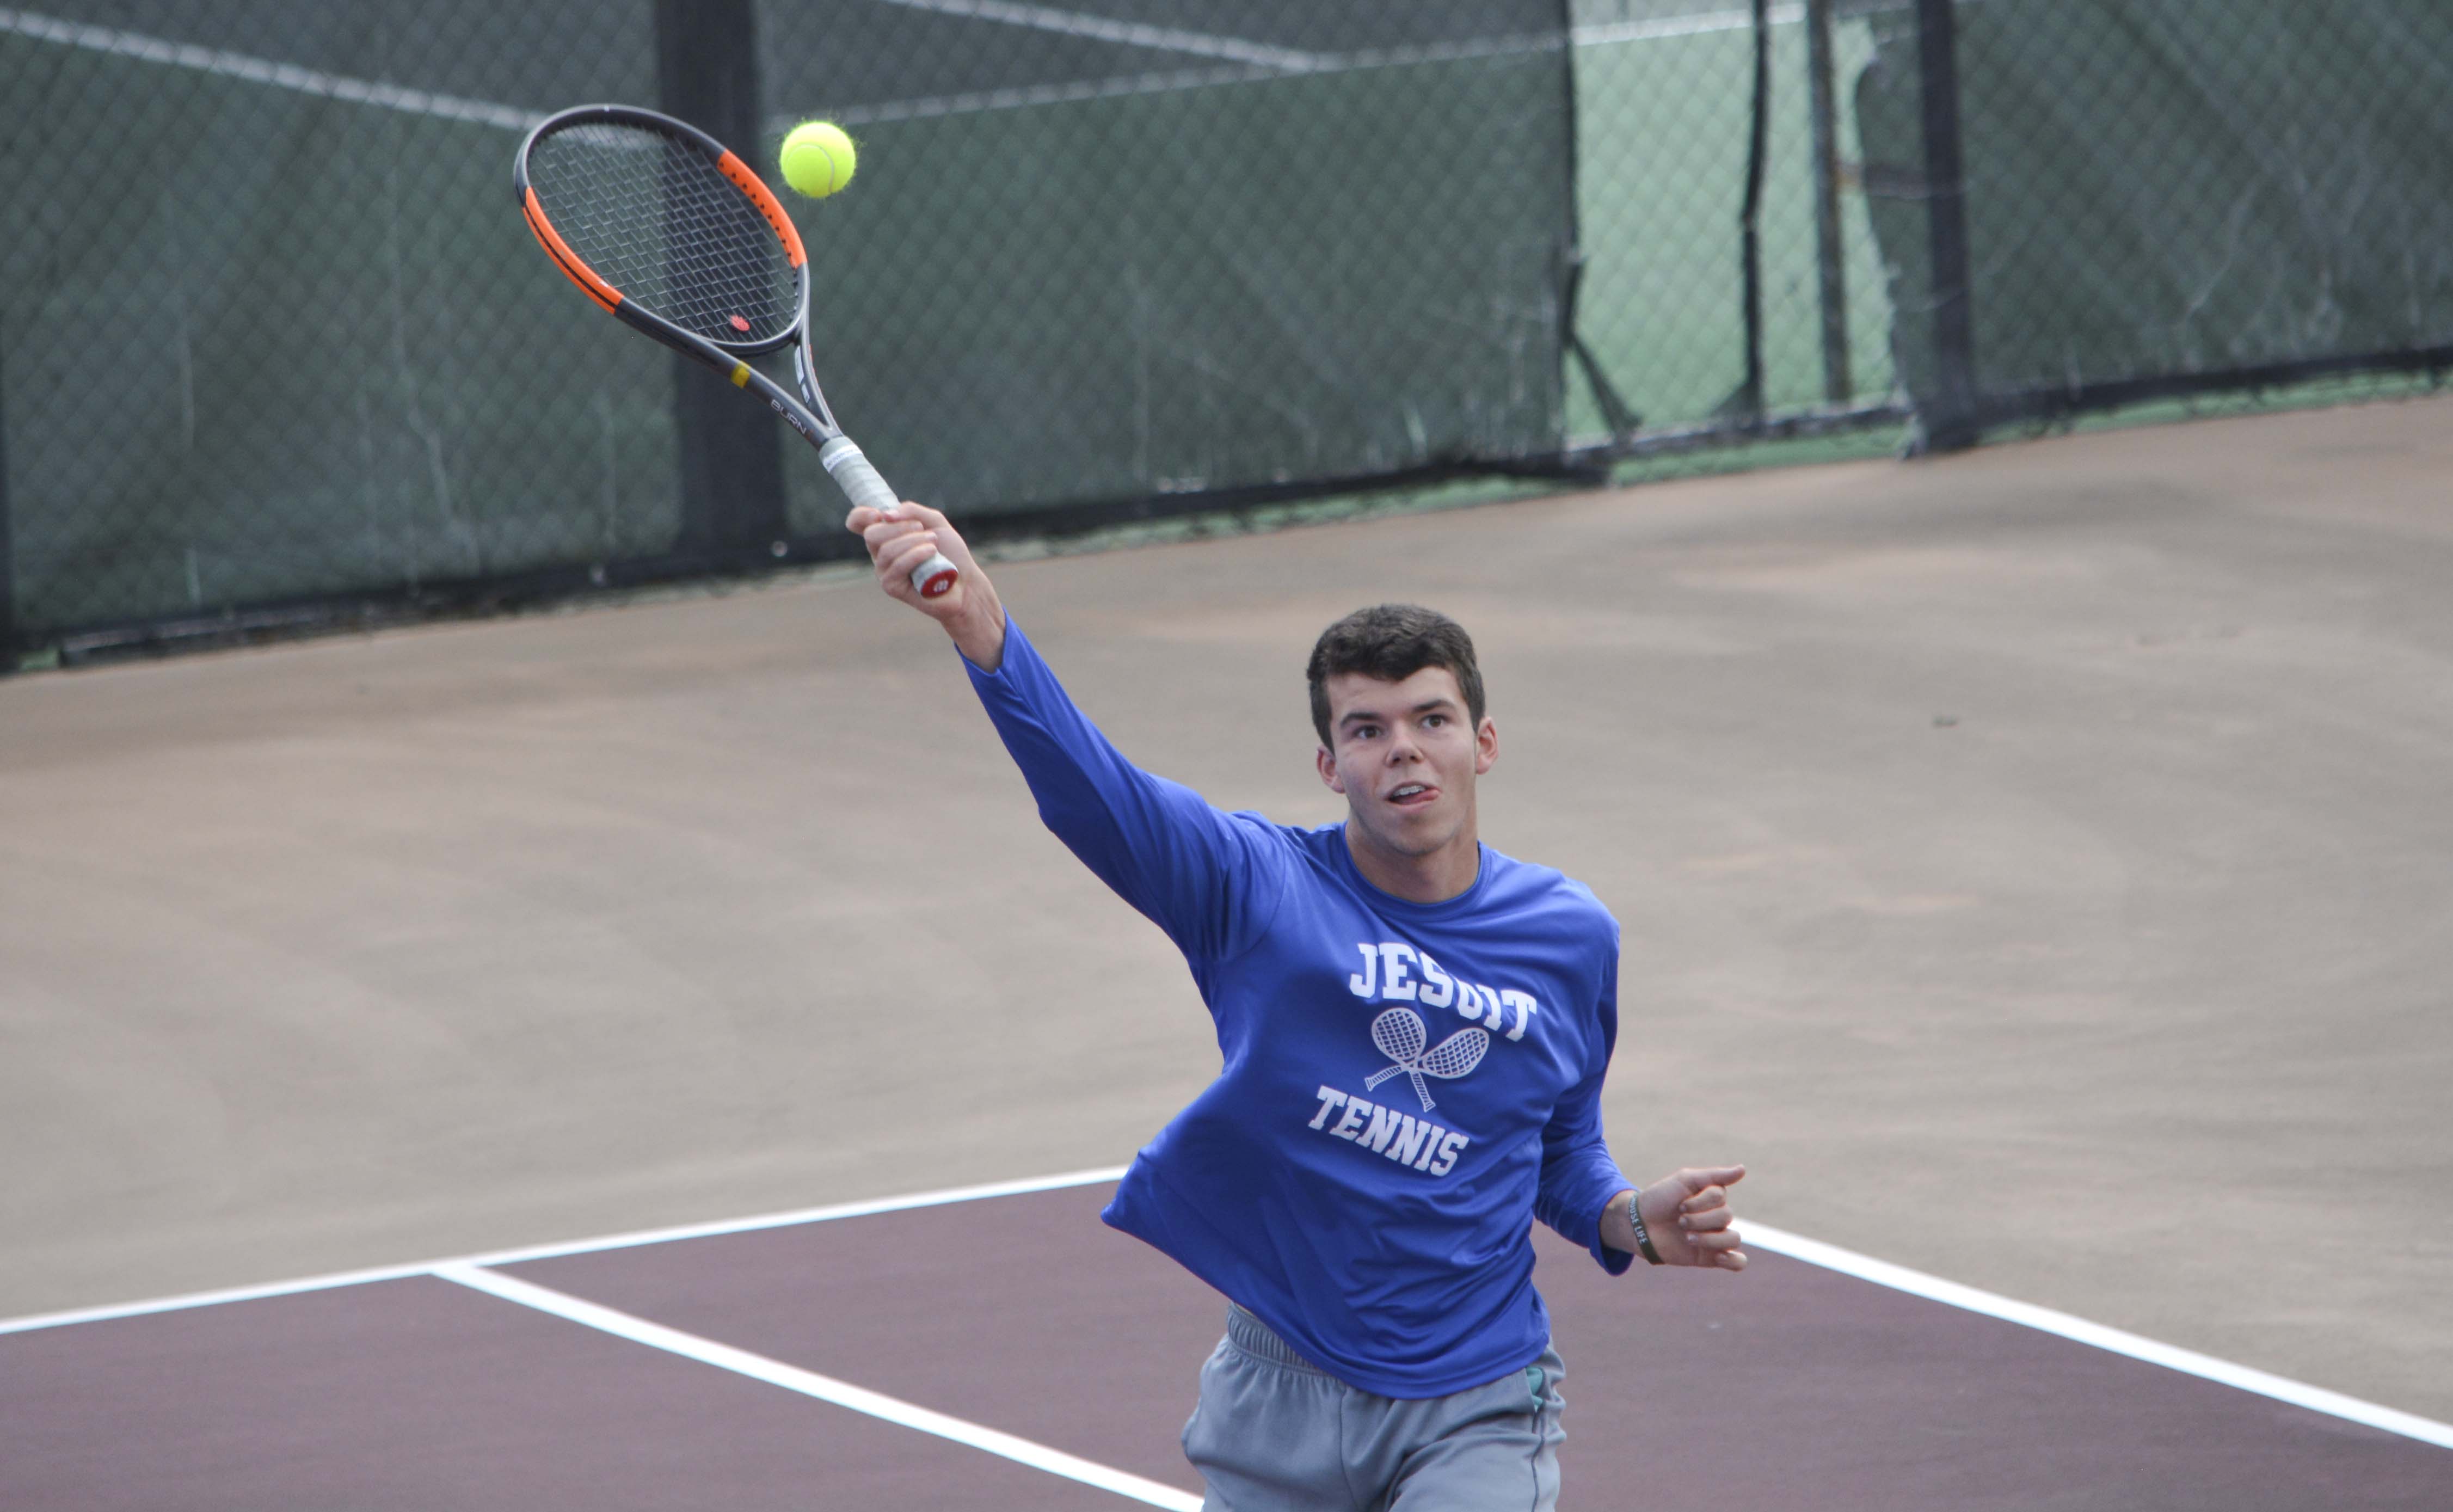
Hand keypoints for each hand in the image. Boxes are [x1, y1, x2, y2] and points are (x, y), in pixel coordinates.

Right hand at [845, 500, 1005, 668]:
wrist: (965, 581)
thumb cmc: (949, 552)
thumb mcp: (934, 521)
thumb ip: (911, 511)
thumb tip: (885, 515)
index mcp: (886, 534)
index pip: (858, 522)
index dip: (860, 515)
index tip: (878, 514)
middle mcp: (880, 553)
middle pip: (872, 534)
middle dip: (900, 527)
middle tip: (923, 529)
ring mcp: (884, 571)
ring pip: (887, 550)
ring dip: (913, 541)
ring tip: (934, 543)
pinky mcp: (891, 587)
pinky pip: (897, 566)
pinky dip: (915, 555)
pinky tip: (932, 553)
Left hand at [1613, 1164, 1747, 1271]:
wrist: (1639, 1225)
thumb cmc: (1660, 1199)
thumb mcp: (1684, 1180)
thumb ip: (1715, 1176)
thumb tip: (1743, 1168)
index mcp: (1712, 1198)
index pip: (1720, 1197)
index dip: (1700, 1201)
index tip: (1679, 1203)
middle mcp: (1716, 1217)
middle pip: (1726, 1216)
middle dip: (1699, 1218)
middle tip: (1679, 1221)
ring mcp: (1714, 1237)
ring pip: (1734, 1238)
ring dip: (1709, 1237)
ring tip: (1687, 1238)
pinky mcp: (1709, 1257)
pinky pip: (1738, 1262)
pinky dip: (1734, 1260)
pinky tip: (1718, 1256)